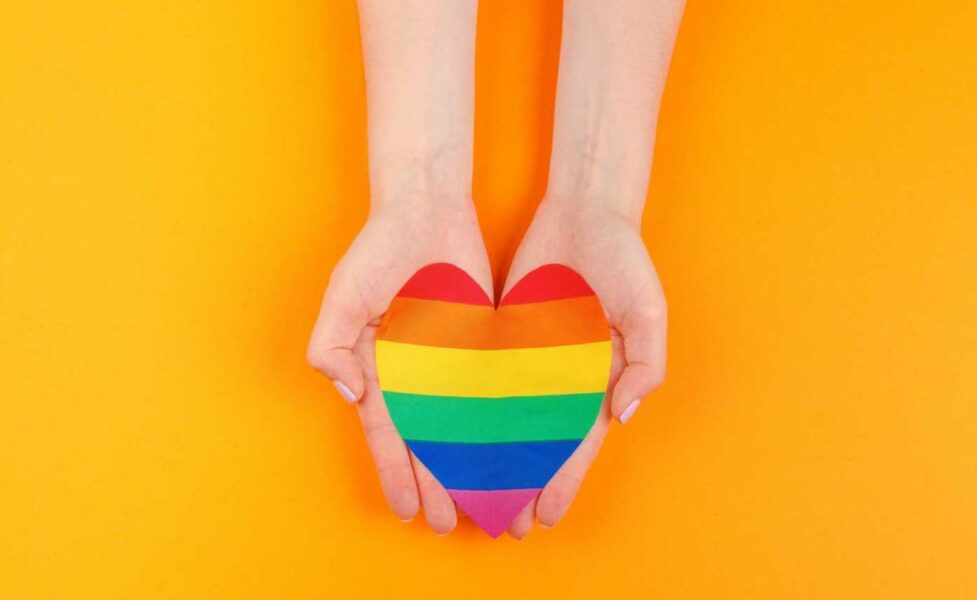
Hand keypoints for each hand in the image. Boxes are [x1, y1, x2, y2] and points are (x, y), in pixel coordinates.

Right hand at [307, 200, 491, 534]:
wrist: (426, 209)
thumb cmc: (377, 251)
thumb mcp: (342, 296)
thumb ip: (329, 347)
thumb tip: (349, 395)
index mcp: (379, 371)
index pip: (388, 434)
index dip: (396, 472)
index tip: (407, 509)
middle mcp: (417, 376)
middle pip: (428, 442)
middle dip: (437, 485)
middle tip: (447, 525)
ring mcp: (453, 364)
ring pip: (465, 427)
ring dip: (473, 468)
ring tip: (486, 507)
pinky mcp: (486, 347)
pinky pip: (495, 393)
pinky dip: (503, 425)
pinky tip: (514, 456)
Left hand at [501, 198, 667, 536]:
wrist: (585, 212)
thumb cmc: (625, 259)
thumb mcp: (648, 310)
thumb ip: (646, 364)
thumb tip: (625, 415)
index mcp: (598, 378)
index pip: (578, 443)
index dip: (563, 480)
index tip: (546, 516)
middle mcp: (561, 375)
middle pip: (539, 441)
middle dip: (524, 483)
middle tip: (504, 524)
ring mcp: (530, 357)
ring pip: (507, 418)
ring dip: (493, 458)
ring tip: (475, 495)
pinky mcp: (502, 333)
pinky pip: (484, 377)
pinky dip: (471, 408)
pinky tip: (454, 438)